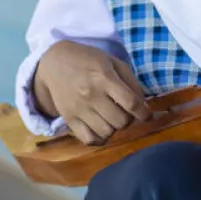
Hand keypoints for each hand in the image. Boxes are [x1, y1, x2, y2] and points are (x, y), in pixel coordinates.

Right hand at [31, 40, 149, 144]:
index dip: (144, 113)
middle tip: (124, 112)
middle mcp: (91, 95)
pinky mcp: (69, 119)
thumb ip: (131, 82)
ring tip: (111, 118)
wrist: (55, 61)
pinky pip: (89, 139)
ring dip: (114, 128)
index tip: (146, 115)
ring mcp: (79, 109)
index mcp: (105, 78)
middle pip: (121, 121)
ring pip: (107, 132)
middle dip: (128, 119)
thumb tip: (143, 105)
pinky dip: (99, 139)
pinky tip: (101, 128)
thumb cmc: (88, 59)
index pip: (131, 103)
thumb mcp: (113, 62)